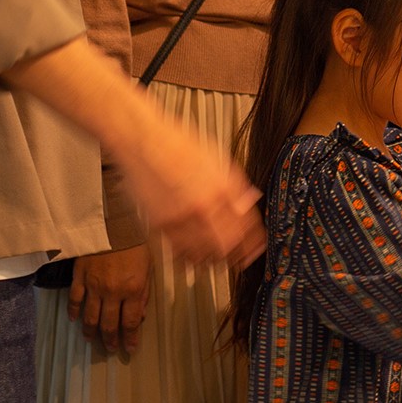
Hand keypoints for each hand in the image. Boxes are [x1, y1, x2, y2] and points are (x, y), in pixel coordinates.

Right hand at [69, 246, 149, 356]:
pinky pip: (75, 300)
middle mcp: (113, 293)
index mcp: (133, 290)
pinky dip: (74, 312)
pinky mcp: (80, 277)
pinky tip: (74, 319)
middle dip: (111, 340)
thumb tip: (140, 315)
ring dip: (91, 331)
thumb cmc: (135, 243)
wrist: (113, 222)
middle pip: (109, 324)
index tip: (130, 349)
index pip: (130, 323)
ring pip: (90, 317)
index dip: (130, 339)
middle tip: (111, 349)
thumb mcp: (148, 267)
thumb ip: (144, 293)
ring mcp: (94, 286)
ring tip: (92, 340)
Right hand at [120, 117, 263, 266]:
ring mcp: (180, 217)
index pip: (246, 224)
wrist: (144, 142)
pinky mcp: (161, 225)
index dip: (255, 240)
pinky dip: (193, 259)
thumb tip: (248, 202)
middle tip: (243, 258)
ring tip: (223, 260)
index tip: (258, 245)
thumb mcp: (217, 159)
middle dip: (238, 254)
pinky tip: (198, 258)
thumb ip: (235, 185)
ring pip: (205, 253)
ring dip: (217, 260)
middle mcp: (202, 206)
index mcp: (221, 187)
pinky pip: (181, 252)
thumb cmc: (177, 145)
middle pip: (228, 244)